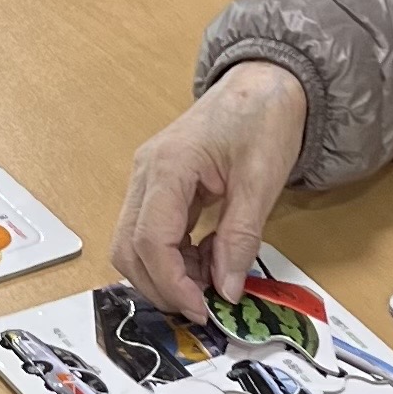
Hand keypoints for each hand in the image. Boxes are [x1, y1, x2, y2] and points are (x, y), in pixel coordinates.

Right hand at [112, 62, 308, 320]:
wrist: (263, 83)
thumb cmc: (263, 118)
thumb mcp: (262, 180)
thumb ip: (240, 237)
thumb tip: (225, 289)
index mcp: (168, 167)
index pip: (150, 241)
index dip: (172, 284)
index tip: (203, 310)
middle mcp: (145, 173)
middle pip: (128, 248)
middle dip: (161, 286)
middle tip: (204, 307)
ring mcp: (147, 180)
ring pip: (133, 245)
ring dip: (166, 274)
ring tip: (211, 281)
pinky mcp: (158, 187)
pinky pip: (151, 233)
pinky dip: (173, 258)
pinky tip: (207, 261)